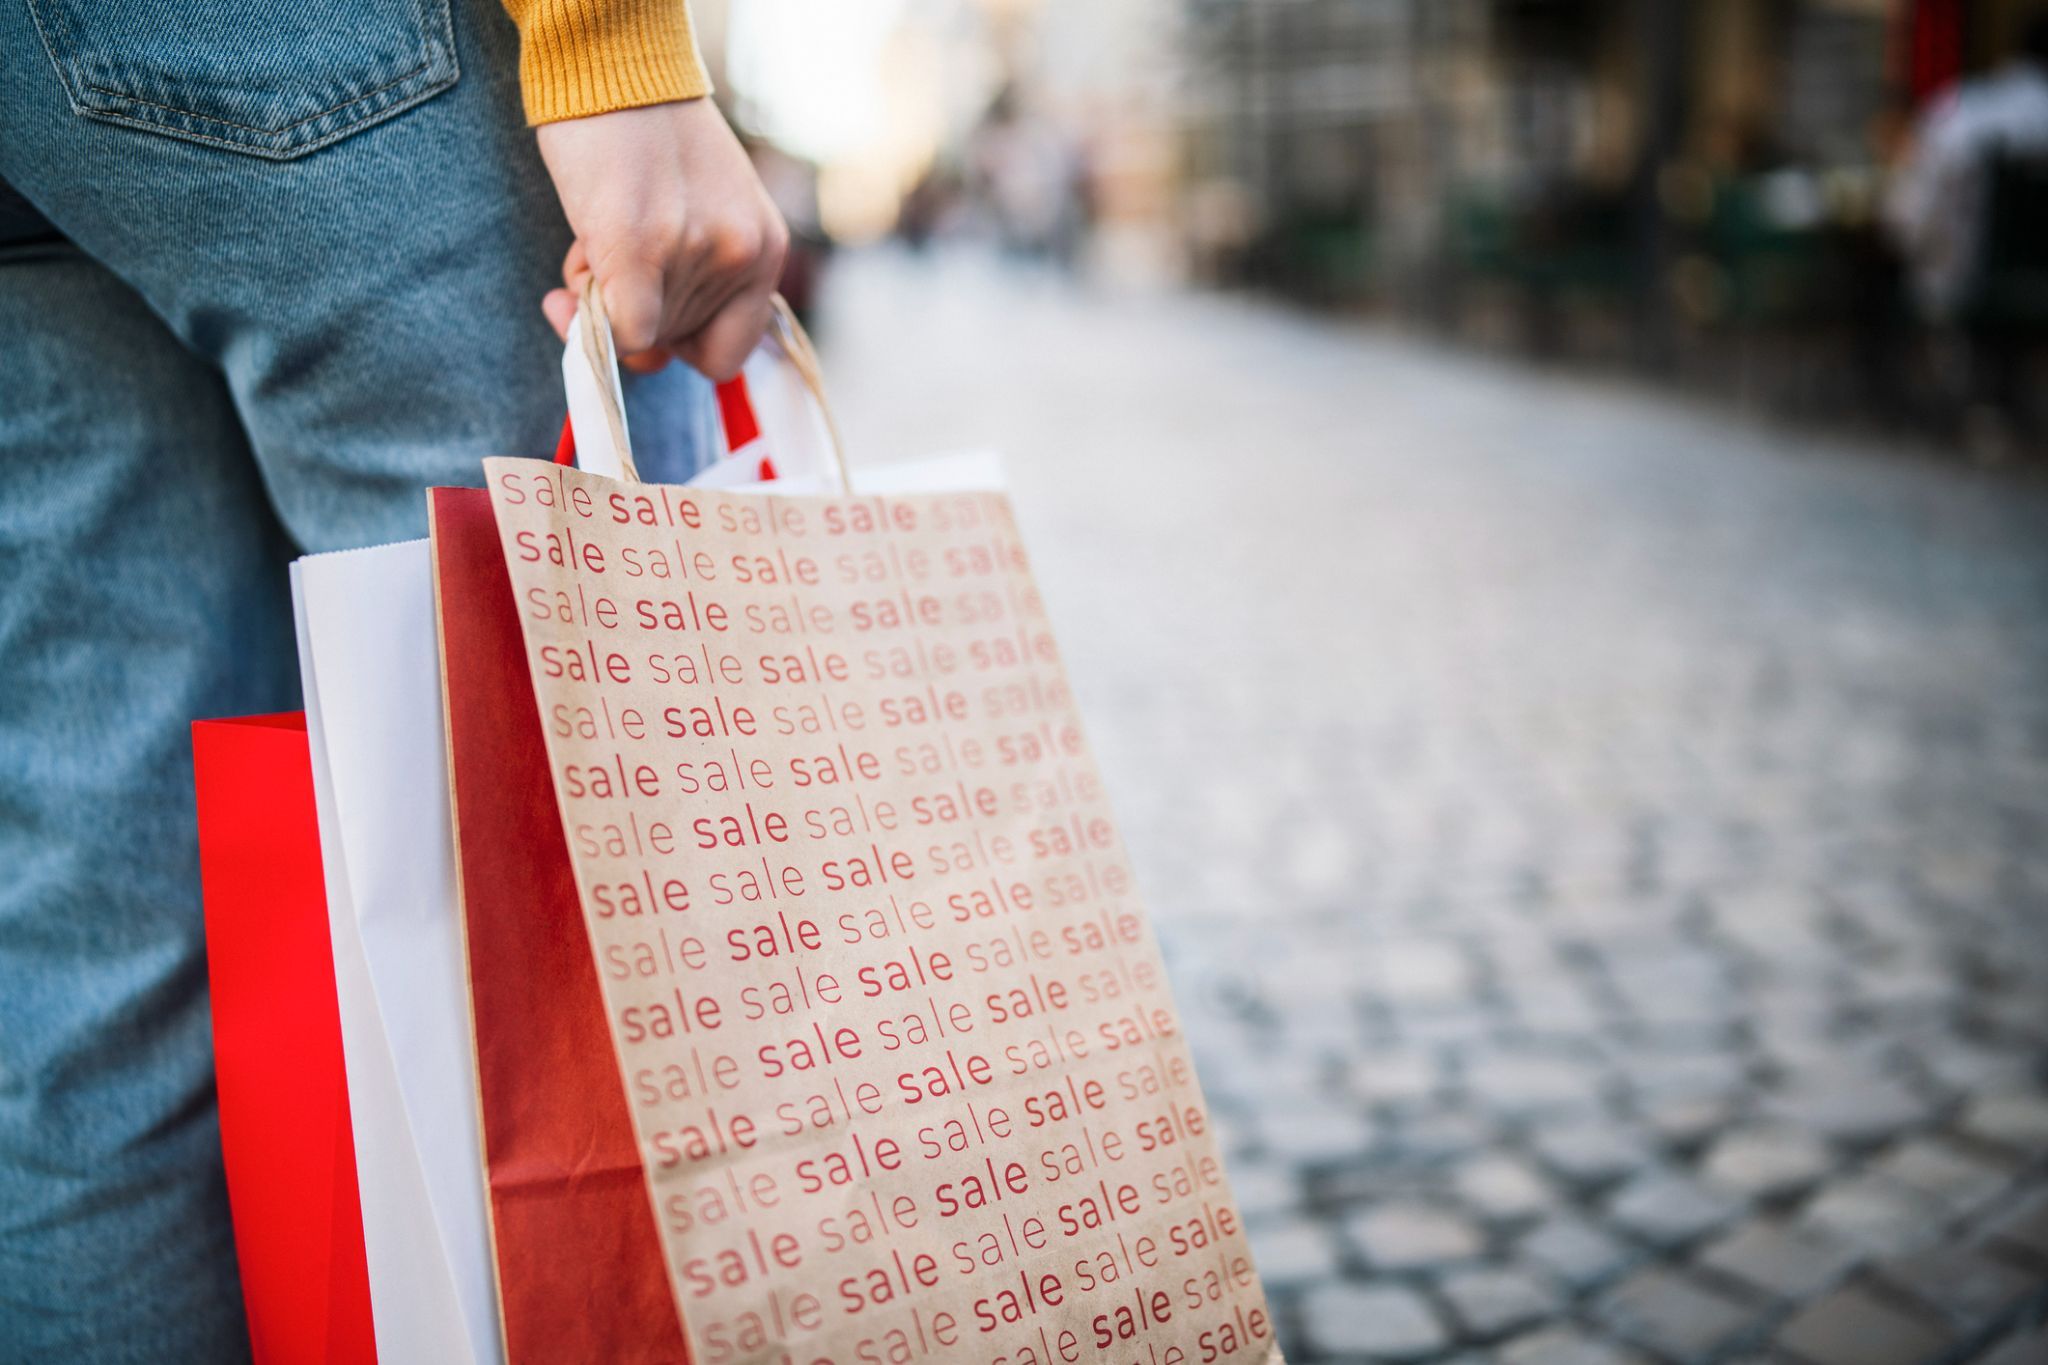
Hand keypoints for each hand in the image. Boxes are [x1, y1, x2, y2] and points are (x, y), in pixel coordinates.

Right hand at [537, 98, 788, 380]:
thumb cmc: (648, 138)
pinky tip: (564, 295)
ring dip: (601, 300)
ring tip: (594, 242)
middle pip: (676, 345)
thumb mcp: (707, 208)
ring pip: (640, 336)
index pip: (728, 351)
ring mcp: (694, 252)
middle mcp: (740, 254)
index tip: (650, 316)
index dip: (680, 346)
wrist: (612, 66)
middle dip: (634, 316)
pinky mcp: (640, 247)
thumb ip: (700, 273)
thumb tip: (647, 348)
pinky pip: (622, 332)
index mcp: (765, 248)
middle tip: (607, 261)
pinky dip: (590, 326)